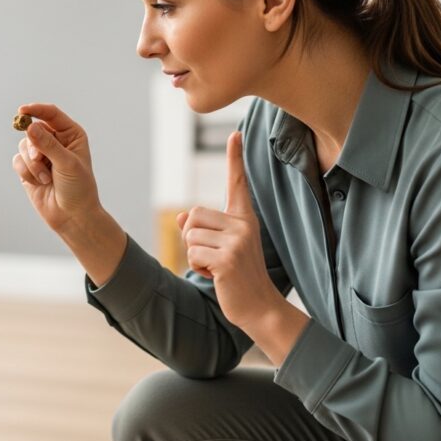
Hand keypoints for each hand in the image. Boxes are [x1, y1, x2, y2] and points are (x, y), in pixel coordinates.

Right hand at [11, 103, 100, 233]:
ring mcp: (41, 154)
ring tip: (45, 178)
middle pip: (33, 130)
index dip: (36, 110)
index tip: (22, 111)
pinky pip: (17, 161)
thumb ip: (48, 145)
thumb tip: (30, 127)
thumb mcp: (67, 163)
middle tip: (39, 159)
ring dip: (32, 164)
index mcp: (70, 134)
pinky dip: (26, 173)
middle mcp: (55, 141)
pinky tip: (39, 183)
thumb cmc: (78, 188)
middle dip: (34, 146)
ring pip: (23, 146)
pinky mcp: (28, 168)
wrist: (72, 215)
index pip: (51, 114)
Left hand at [177, 131, 283, 328]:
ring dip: (195, 255)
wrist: (259, 307)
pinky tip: (217, 276)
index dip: (235, 158)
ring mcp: (238, 240)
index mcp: (244, 219)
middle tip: (213, 257)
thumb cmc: (237, 276)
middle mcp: (244, 225)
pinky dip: (198, 267)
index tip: (236, 133)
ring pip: (190, 235)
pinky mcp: (228, 258)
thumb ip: (202, 229)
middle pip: (193, 215)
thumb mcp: (221, 248)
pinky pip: (193, 253)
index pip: (237, 183)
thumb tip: (181, 216)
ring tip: (217, 267)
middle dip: (192, 238)